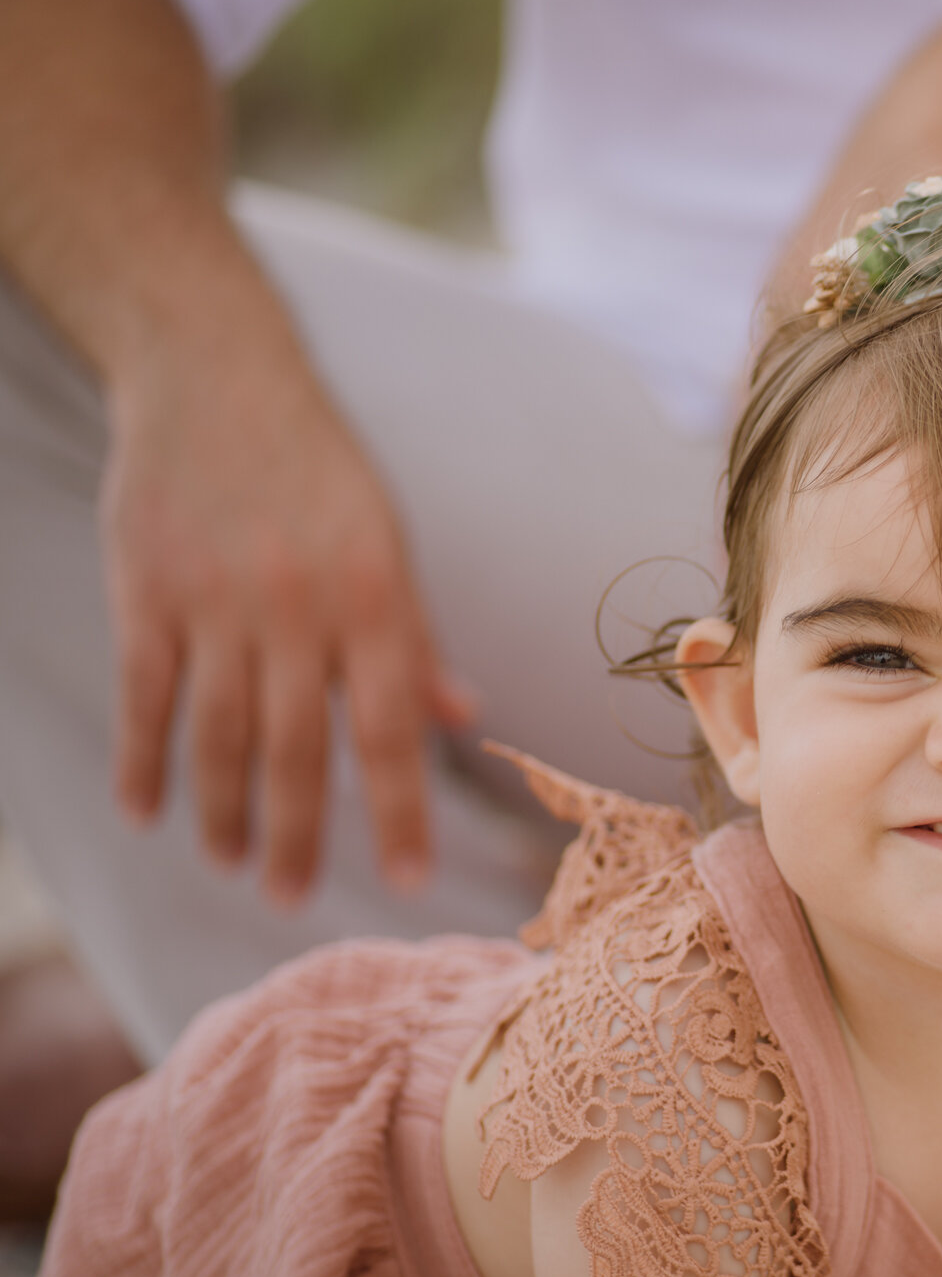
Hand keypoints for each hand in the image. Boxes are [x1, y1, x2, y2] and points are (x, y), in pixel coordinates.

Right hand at [98, 336, 471, 904]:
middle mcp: (299, 608)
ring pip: (218, 733)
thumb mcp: (388, 544)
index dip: (399, 811)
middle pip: (297, 748)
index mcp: (376, 599)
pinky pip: (145, 695)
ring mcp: (216, 601)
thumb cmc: (321, 471)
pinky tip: (146, 810)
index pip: (391, 730)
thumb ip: (416, 641)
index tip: (410, 880)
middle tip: (294, 899)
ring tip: (231, 864)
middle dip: (298, 835)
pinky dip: (143, 759)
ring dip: (222, 811)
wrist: (217, 378)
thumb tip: (464, 720)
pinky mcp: (146, 591)